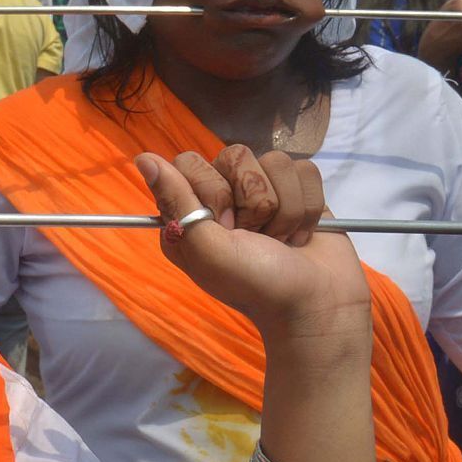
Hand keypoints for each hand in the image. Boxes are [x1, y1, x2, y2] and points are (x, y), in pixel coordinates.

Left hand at [135, 146, 370, 342]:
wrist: (318, 306)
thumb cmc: (256, 285)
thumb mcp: (207, 249)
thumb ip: (176, 201)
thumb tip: (144, 158)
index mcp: (189, 211)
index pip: (190, 161)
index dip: (212, 189)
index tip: (223, 226)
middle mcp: (223, 198)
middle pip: (236, 155)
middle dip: (253, 201)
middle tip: (255, 238)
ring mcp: (262, 193)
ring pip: (276, 161)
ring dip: (285, 209)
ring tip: (281, 240)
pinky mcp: (300, 192)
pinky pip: (305, 170)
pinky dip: (308, 208)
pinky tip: (302, 235)